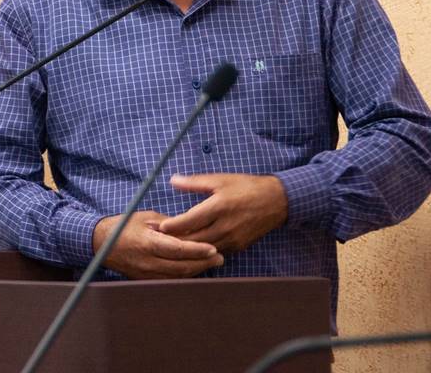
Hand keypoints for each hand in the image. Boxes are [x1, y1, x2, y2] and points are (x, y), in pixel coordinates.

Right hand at [92, 210, 223, 278]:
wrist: (102, 244)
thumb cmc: (124, 226)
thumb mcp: (146, 217)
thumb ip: (168, 224)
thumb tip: (189, 228)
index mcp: (148, 243)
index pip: (178, 249)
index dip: (197, 250)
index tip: (214, 249)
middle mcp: (149, 261)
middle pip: (182, 267)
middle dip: (203, 263)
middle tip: (220, 258)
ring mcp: (147, 273)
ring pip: (178, 276)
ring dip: (197, 270)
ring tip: (212, 263)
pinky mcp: (146, 280)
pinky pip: (170, 280)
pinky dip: (185, 275)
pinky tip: (195, 269)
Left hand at [159, 173, 288, 252]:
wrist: (275, 201)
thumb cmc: (245, 187)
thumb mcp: (220, 179)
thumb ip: (195, 183)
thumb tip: (172, 180)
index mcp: (219, 207)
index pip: (189, 220)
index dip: (172, 225)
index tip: (156, 226)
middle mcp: (225, 226)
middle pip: (193, 238)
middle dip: (173, 239)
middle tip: (155, 238)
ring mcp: (232, 239)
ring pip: (203, 248)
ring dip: (186, 248)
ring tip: (168, 245)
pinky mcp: (238, 247)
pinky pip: (214, 252)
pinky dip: (200, 251)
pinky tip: (189, 250)